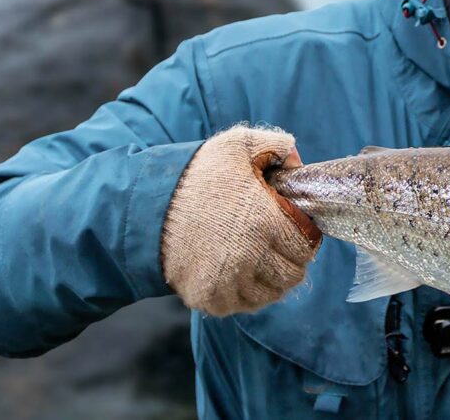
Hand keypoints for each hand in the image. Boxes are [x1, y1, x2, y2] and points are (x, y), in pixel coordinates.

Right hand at [160, 126, 321, 315]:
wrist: (144, 204)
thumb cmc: (194, 172)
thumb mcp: (237, 144)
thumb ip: (276, 145)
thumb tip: (298, 163)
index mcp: (265, 221)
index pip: (305, 247)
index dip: (305, 239)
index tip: (297, 232)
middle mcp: (250, 256)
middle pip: (292, 275)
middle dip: (293, 261)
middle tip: (282, 249)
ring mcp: (228, 281)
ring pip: (270, 295)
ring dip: (273, 281)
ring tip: (264, 263)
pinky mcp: (207, 296)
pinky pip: (242, 306)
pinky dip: (247, 295)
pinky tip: (242, 276)